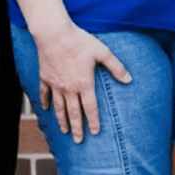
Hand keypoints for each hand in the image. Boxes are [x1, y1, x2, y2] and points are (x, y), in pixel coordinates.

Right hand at [31, 23, 132, 142]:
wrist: (54, 34)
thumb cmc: (80, 41)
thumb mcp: (103, 52)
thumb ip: (116, 67)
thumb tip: (129, 80)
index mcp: (85, 84)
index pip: (90, 108)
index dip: (93, 121)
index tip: (94, 133)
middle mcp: (69, 88)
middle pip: (73, 112)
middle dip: (77, 128)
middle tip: (79, 140)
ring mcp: (55, 84)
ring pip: (59, 107)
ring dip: (62, 120)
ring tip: (65, 131)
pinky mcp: (45, 77)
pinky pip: (44, 94)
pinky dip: (45, 102)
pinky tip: (46, 109)